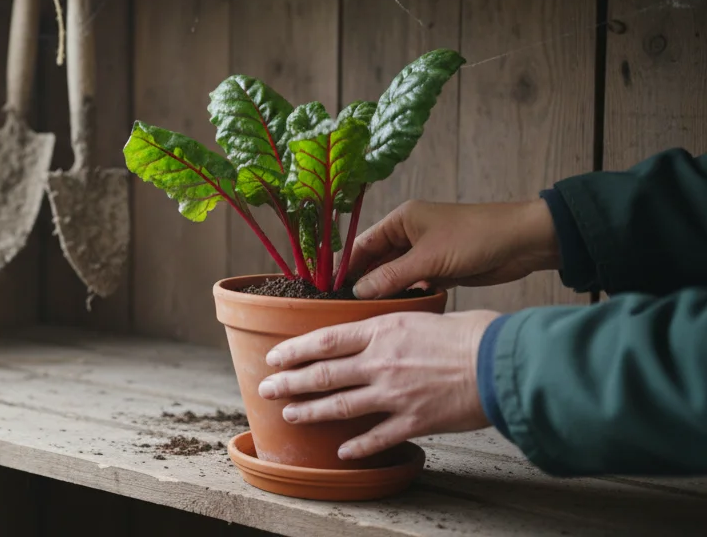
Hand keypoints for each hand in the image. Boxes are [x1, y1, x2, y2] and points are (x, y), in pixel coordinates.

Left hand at [259, 310, 499, 459]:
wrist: (502, 362)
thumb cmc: (470, 333)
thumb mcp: (422, 316)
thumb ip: (392, 327)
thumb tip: (374, 333)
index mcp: (381, 331)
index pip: (324, 341)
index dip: (294, 350)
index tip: (274, 357)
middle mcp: (380, 363)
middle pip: (323, 374)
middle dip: (290, 382)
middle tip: (266, 388)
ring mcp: (395, 395)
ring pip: (341, 406)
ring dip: (311, 412)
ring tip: (290, 415)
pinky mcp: (415, 421)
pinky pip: (378, 437)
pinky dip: (358, 447)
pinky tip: (343, 452)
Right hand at [348, 199, 559, 299]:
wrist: (523, 242)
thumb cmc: (475, 238)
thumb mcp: (428, 259)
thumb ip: (391, 276)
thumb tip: (357, 293)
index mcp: (401, 220)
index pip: (361, 245)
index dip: (344, 267)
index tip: (329, 291)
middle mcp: (409, 235)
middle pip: (375, 262)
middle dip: (363, 284)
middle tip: (346, 310)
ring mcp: (425, 253)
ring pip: (394, 276)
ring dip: (385, 293)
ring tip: (367, 317)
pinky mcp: (440, 270)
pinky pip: (414, 285)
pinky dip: (406, 297)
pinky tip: (397, 314)